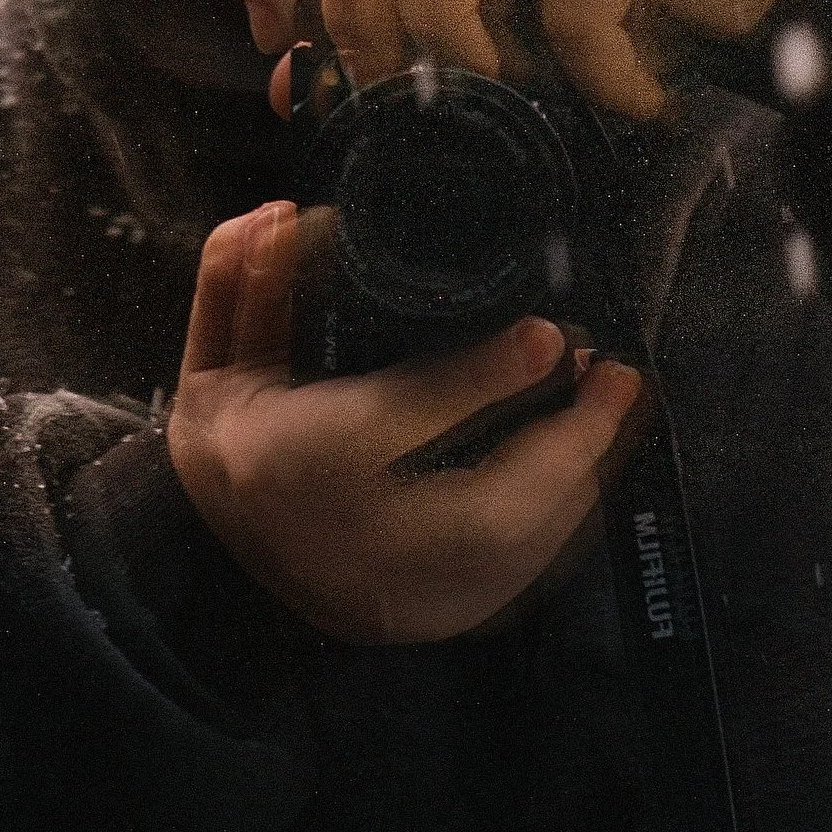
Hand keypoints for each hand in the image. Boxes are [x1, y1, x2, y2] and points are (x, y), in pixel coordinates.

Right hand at [167, 200, 648, 642]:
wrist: (215, 549)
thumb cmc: (234, 441)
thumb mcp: (225, 356)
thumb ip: (241, 285)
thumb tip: (275, 215)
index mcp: (289, 464)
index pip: (386, 424)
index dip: (476, 382)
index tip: (546, 336)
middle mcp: (347, 544)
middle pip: (481, 515)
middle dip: (568, 442)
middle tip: (615, 374)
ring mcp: (394, 594)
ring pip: (514, 554)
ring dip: (578, 477)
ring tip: (612, 408)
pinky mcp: (431, 616)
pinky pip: (517, 579)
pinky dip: (561, 522)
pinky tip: (585, 470)